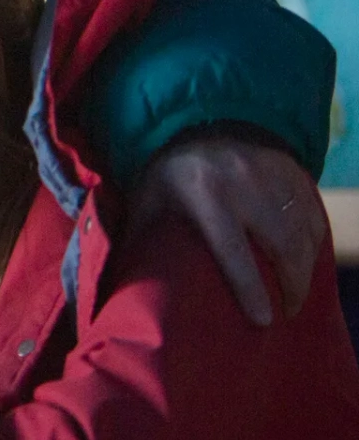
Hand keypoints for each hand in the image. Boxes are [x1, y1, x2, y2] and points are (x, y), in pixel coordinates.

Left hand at [130, 134, 328, 326]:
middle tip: (286, 311)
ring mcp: (274, 175)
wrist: (198, 120)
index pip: (234, 251)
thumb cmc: (167, 172)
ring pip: (304, 234)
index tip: (264, 320)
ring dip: (305, 270)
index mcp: (205, 193)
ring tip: (295, 294)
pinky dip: (315, 244)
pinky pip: (314, 216)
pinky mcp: (294, 171)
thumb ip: (141, 236)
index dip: (250, 289)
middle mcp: (245, 184)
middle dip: (291, 286)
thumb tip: (124, 280)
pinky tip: (305, 262)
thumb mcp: (147, 199)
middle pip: (282, 247)